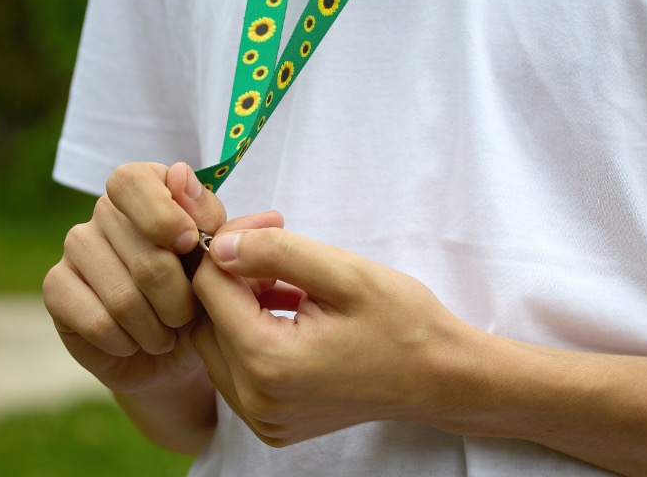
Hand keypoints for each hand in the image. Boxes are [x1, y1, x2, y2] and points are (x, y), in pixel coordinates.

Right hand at [43, 161, 281, 393]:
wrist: (174, 351)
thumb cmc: (203, 295)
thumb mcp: (220, 260)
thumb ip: (209, 218)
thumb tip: (181, 174)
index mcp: (146, 189)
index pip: (133, 182)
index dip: (162, 216)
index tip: (190, 246)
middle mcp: (105, 211)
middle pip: (145, 256)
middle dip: (180, 300)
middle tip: (187, 316)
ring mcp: (75, 246)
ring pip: (124, 297)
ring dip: (156, 328)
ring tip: (165, 334)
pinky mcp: (56, 287)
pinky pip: (98, 322)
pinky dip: (127, 342)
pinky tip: (134, 342)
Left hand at [189, 227, 469, 446]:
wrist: (441, 378)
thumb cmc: (404, 323)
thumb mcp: (345, 272)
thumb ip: (275, 251)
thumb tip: (220, 245)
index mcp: (270, 361)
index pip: (209, 288)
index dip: (230, 244)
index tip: (270, 222)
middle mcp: (256, 399)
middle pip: (205, 319)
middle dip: (230, 276)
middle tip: (275, 247)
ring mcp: (263, 418)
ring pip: (217, 345)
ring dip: (238, 305)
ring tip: (286, 280)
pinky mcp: (272, 424)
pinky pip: (237, 372)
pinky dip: (251, 336)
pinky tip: (288, 311)